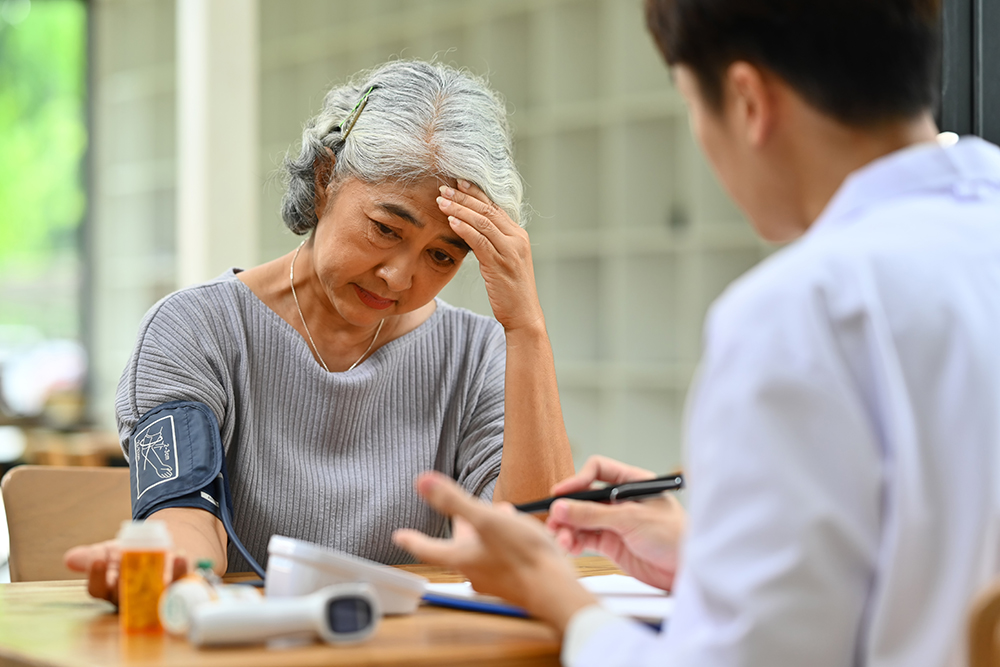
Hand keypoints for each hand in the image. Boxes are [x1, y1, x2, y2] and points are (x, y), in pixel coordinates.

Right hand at [64, 540, 188, 605]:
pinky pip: (179, 587)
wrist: (156, 551)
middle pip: (127, 596)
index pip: (98, 589)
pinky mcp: (176, 591)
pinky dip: (181, 572)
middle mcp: (130, 600)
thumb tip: (70, 558)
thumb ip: (92, 556)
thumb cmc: (127, 556)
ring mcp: (155, 598)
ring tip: (171, 557)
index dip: (96, 576)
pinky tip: (180, 557)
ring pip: (158, 595)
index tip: (98, 559)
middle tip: (130, 561)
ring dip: (165, 578)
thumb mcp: (109, 553)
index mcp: (109, 590)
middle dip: (130, 580)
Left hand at [393, 472, 597, 632]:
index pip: (428, 548)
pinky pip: (502, 558)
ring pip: (482, 551)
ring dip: (486, 532)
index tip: (398, 537)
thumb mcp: (486, 520)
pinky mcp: (514, 582)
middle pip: (459, 547)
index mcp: (462, 558)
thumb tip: (421, 481)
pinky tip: (519, 533)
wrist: (556, 590)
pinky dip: (504, 542)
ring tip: (498, 514)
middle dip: (461, 526)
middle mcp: (475, 572)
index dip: (412, 539)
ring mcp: (496, 579)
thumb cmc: (523, 556)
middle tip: (460, 512)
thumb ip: (453, 500)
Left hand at [437, 181, 543, 332]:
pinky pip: (480, 241)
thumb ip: (492, 242)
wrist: (524, 314)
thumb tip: (471, 229)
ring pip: (482, 222)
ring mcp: (510, 251)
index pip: (494, 207)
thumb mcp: (504, 261)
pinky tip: (450, 222)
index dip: (476, 193)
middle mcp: (517, 239)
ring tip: (441, 201)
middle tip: (444, 188)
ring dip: (459, 210)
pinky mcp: (500, 264)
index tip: (458, 183)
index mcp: (518, 235)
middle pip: (487, 210)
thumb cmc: (511, 290)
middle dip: (463, 197)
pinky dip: (464, 229)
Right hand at [546, 456, 685, 590]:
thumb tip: (561, 507)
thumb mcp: (631, 519)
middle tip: (553, 520)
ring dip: (567, 528)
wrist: (689, 571)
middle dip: (568, 509)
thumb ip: (593, 514)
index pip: (598, 470)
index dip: (578, 480)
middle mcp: (622, 500)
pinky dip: (574, 542)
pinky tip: (569, 547)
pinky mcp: (612, 544)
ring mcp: (616, 522)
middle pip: (585, 497)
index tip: (560, 494)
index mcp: (632, 483)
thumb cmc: (674, 536)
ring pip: (582, 520)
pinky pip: (586, 538)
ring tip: (561, 539)